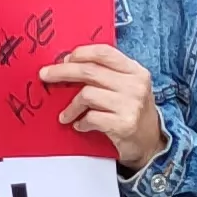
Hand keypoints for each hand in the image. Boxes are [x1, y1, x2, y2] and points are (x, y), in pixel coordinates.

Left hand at [40, 42, 167, 169]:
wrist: (151, 142)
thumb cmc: (132, 111)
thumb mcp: (127, 86)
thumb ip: (106, 74)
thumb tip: (68, 64)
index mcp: (135, 70)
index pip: (104, 53)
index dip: (80, 53)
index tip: (64, 59)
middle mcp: (135, 85)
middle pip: (90, 71)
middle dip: (62, 72)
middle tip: (45, 76)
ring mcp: (131, 105)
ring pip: (87, 94)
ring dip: (71, 106)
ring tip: (66, 115)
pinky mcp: (124, 124)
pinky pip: (91, 118)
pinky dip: (80, 122)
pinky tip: (80, 125)